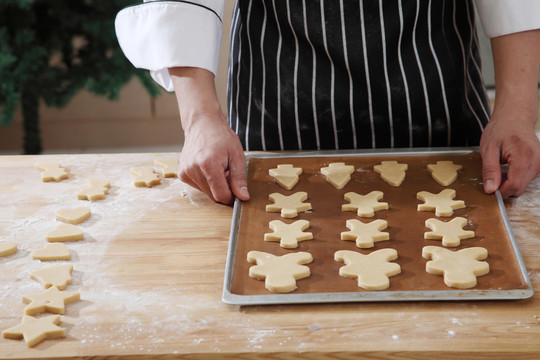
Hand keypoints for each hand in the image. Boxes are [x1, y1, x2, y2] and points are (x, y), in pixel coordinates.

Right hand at [169, 66, 249, 203]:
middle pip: (213, 196)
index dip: (231, 196)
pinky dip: (206, 181)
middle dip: (223, 189)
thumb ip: (239, 179)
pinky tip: (208, 168)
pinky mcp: (181, 174)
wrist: (202, 124)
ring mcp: (185, 172)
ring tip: (217, 168)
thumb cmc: (221, 136)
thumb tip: (243, 197)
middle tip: (227, 172)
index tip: (236, 190)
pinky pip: (198, 187)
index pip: (221, 196)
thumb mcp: (237, 156)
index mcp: (208, 165)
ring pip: (206, 193)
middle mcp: (193, 170)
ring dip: (214, 185)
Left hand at [480, 110, 539, 197]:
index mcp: (524, 155)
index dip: (500, 191)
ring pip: (523, 186)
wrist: (515, 118)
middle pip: (520, 188)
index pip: (515, 185)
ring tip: (502, 166)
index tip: (490, 188)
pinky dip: (516, 178)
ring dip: (510, 182)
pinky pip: (527, 180)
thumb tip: (490, 189)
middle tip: (493, 175)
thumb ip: (489, 170)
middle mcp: (537, 160)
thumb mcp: (488, 149)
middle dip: (505, 187)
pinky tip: (510, 167)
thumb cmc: (500, 130)